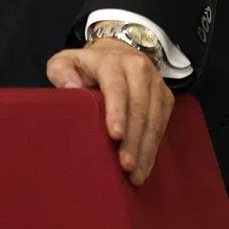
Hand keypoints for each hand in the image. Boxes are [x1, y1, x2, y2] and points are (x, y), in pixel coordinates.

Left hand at [47, 38, 173, 186]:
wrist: (117, 52)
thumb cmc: (87, 66)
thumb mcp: (66, 61)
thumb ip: (62, 72)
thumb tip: (71, 88)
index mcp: (112, 61)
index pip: (116, 87)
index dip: (117, 111)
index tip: (115, 135)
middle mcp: (138, 68)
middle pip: (139, 107)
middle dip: (133, 139)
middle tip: (125, 166)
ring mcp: (156, 82)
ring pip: (154, 119)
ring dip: (145, 149)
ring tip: (135, 175)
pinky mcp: (166, 96)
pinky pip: (163, 125)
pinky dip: (153, 149)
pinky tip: (144, 167)